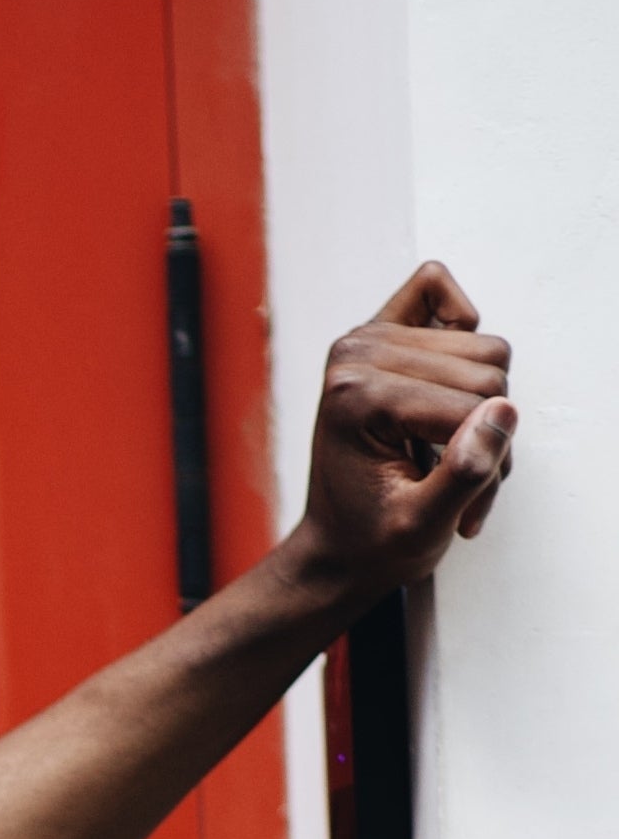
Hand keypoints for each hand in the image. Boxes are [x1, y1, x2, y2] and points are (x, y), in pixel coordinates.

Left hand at [284, 261, 514, 608]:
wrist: (338, 550)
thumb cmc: (373, 542)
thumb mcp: (421, 530)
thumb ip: (462, 475)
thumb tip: (501, 413)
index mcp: (356, 396)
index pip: (475, 405)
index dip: (482, 463)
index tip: (455, 513)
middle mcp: (356, 355)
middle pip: (488, 371)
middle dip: (484, 434)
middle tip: (449, 483)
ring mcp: (365, 340)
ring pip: (486, 351)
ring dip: (482, 409)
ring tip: (443, 454)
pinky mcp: (378, 331)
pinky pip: (435, 287)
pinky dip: (460, 328)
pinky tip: (443, 385)